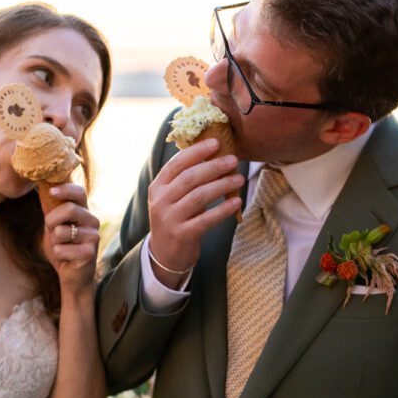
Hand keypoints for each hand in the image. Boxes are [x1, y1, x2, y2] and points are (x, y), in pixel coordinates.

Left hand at [41, 182, 99, 293]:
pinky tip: (66, 259)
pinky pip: (61, 249)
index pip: (79, 192)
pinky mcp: (90, 253)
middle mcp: (92, 221)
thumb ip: (50, 209)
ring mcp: (93, 236)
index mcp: (84, 211)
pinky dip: (58, 254)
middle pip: (70, 209)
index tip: (51, 192)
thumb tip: (40, 187)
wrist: (72, 275)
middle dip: (52, 220)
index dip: (65, 189)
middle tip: (51, 230)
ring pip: (62, 231)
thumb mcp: (53, 225)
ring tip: (62, 247)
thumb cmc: (63, 247)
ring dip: (54, 241)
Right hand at [147, 138, 242, 286]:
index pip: (176, 164)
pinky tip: (236, 202)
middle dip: (213, 166)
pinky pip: (206, 219)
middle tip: (233, 160)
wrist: (165, 254)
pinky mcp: (182, 235)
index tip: (216, 142)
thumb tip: (214, 155)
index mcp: (158, 187)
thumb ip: (186, 179)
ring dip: (221, 185)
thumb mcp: (172, 198)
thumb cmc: (175, 219)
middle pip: (189, 178)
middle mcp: (160, 201)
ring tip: (239, 179)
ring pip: (199, 196)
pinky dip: (223, 209)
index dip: (196, 152)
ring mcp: (170, 219)